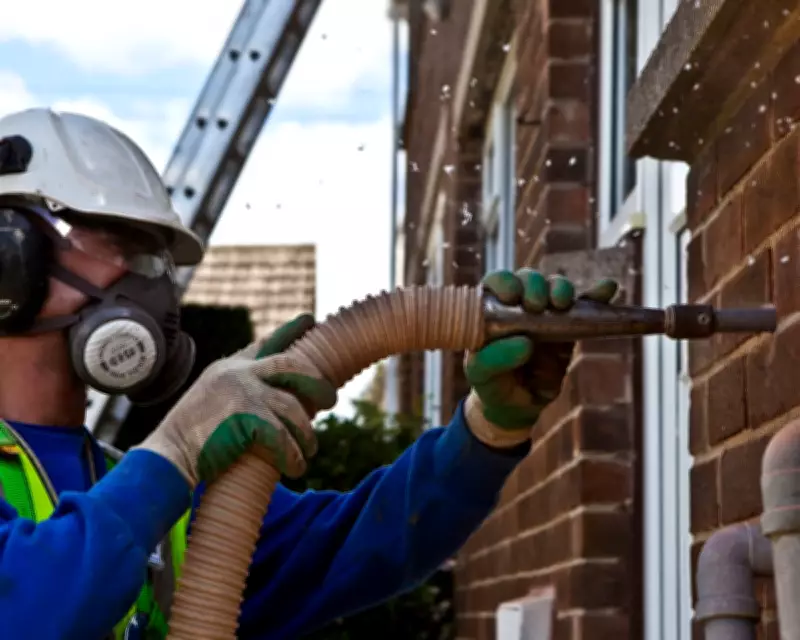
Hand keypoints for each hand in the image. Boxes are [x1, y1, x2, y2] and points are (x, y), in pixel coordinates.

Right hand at [135, 314, 336, 486]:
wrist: (168, 457)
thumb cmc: (190, 438)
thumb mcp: (211, 399)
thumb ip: (238, 389)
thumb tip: (277, 397)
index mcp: (228, 368)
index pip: (265, 343)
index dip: (290, 330)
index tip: (310, 319)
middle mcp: (237, 374)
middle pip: (291, 366)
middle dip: (316, 383)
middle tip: (331, 399)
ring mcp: (242, 393)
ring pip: (293, 407)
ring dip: (305, 433)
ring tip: (309, 449)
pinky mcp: (246, 418)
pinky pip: (283, 436)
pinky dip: (292, 455)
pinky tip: (295, 467)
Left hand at [463, 269, 617, 447]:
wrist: (516, 404)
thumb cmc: (491, 383)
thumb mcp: (481, 375)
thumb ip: (493, 360)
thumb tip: (524, 343)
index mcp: (491, 309)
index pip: (497, 282)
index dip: (505, 283)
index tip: (511, 297)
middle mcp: (519, 305)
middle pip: (529, 279)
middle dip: (535, 285)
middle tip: (537, 305)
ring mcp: (546, 315)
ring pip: (556, 288)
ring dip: (561, 289)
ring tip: (562, 303)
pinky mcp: (570, 328)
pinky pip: (584, 308)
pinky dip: (597, 296)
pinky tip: (607, 289)